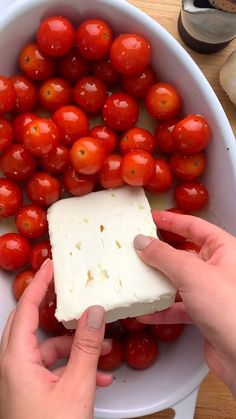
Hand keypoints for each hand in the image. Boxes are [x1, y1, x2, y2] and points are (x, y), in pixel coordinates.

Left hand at [0, 259, 111, 418]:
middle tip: (71, 293)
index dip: (38, 284)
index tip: (50, 266)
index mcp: (16, 360)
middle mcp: (14, 366)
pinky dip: (74, 368)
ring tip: (102, 347)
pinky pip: (53, 369)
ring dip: (75, 347)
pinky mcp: (33, 392)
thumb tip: (94, 313)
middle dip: (55, 311)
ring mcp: (23, 380)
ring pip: (48, 350)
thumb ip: (86, 348)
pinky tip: (98, 376)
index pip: (26, 309)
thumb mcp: (75, 389)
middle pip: (32, 325)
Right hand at [134, 211, 235, 396]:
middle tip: (139, 250)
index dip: (172, 221)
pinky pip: (179, 306)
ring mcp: (213, 292)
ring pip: (180, 281)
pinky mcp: (206, 314)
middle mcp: (220, 268)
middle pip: (184, 254)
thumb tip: (143, 242)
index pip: (194, 226)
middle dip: (160, 254)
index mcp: (224, 249)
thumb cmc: (230, 310)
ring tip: (137, 280)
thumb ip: (164, 256)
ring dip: (158, 283)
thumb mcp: (191, 274)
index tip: (152, 218)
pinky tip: (147, 312)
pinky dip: (163, 309)